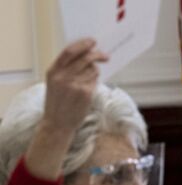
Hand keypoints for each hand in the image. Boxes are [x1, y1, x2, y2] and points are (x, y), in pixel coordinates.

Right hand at [24, 39, 108, 180]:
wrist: (57, 123)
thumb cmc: (58, 101)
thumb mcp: (55, 82)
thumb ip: (66, 68)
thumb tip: (87, 54)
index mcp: (53, 71)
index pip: (69, 51)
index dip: (82, 44)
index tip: (92, 41)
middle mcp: (63, 77)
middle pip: (86, 58)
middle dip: (98, 55)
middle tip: (106, 56)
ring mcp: (75, 85)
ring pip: (93, 70)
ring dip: (95, 71)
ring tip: (88, 81)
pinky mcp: (85, 93)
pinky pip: (96, 81)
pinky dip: (95, 82)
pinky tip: (88, 89)